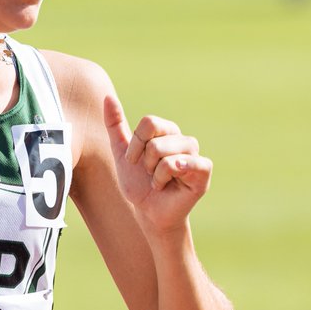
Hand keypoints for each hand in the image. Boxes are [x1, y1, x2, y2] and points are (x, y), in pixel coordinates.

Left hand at [103, 95, 211, 235]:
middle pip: (156, 138)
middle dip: (144, 161)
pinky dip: (167, 175)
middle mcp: (183, 140)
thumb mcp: (121, 153)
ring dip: (154, 172)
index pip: (149, 122)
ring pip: (166, 152)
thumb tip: (107, 96)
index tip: (133, 161)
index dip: (135, 145)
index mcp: (167, 132)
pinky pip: (182, 163)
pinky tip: (169, 184)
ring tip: (159, 181)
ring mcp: (195, 155)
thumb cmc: (138, 183)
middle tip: (150, 174)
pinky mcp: (203, 171)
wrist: (148, 213)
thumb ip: (115, 125)